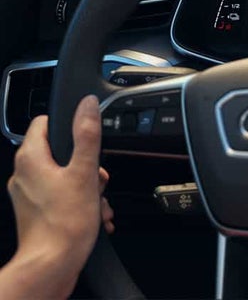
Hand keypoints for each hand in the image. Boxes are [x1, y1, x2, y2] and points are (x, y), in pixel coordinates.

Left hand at [4, 95, 110, 298]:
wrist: (51, 268)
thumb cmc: (64, 225)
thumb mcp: (84, 172)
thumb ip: (86, 134)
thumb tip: (87, 105)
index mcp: (31, 158)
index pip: (45, 122)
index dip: (69, 125)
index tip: (85, 138)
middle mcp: (24, 174)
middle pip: (59, 150)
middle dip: (85, 163)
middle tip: (96, 177)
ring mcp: (28, 194)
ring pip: (62, 174)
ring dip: (86, 184)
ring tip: (97, 200)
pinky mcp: (35, 212)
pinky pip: (59, 195)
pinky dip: (78, 200)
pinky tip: (93, 214)